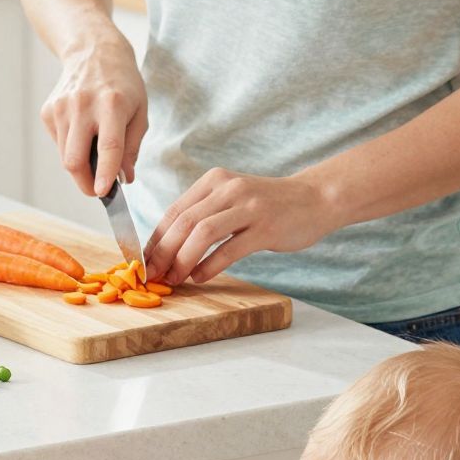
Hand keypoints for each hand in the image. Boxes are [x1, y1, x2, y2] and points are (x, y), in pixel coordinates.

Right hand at [41, 37, 148, 198]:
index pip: (107, 147)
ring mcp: (61, 107)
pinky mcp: (48, 111)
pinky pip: (58, 143)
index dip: (104, 174)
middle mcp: (82, 105)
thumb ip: (132, 147)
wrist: (93, 52)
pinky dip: (70, 147)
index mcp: (112, 104)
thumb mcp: (140, 111)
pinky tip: (81, 130)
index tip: (102, 193)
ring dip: (80, 165)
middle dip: (85, 183)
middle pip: (74, 159)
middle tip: (97, 189)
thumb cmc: (123, 85)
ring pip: (65, 156)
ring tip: (94, 151)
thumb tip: (124, 178)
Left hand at [144, 169, 334, 286]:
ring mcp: (248, 207)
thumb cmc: (269, 205)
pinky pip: (229, 249)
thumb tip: (168, 246)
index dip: (155, 239)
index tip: (144, 262)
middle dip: (163, 253)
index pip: (174, 211)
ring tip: (174, 279)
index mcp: (215, 181)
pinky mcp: (265, 227)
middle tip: (153, 276)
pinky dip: (210, 265)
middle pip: (184, 222)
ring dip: (182, 260)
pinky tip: (199, 277)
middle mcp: (229, 189)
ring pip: (203, 234)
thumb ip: (205, 213)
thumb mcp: (232, 199)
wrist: (315, 199)